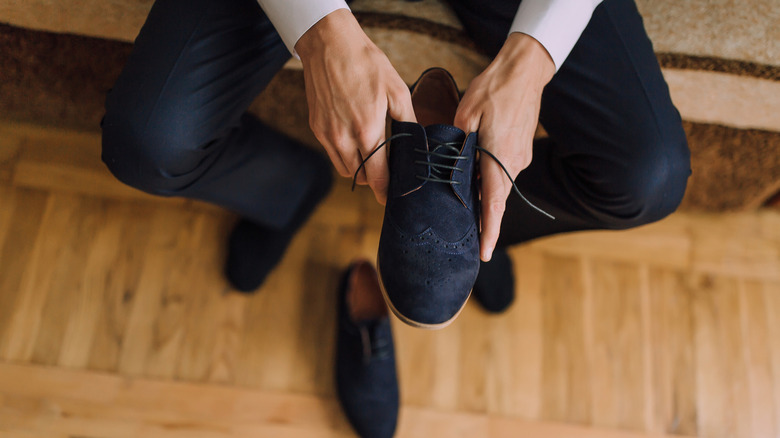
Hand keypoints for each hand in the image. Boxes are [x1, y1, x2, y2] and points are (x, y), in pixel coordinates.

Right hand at [296, 10, 415, 204]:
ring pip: (344, 168)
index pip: (376, 176)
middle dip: (373, 178)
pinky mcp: (316, 126)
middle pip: (359, 177)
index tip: (391, 198)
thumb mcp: (397, 90)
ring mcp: (326, 133)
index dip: (384, 191)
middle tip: (386, 173)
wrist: (329, 44)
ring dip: (358, 168)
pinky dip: (344, 154)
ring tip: (372, 156)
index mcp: (367, 131)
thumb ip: (407, 121)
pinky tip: (355, 139)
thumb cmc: (366, 63)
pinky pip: (332, 152)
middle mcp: (343, 138)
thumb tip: (417, 143)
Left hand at [453, 33, 554, 260]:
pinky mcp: (522, 150)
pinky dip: (491, 180)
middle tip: (469, 241)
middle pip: (497, 200)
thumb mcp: (466, 116)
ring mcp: (521, 157)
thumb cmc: (492, 90)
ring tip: (468, 210)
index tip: (485, 253)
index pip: (494, 204)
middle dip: (485, 222)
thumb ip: (459, 146)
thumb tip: (453, 169)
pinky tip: (476, 178)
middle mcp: (514, 163)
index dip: (489, 231)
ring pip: (500, 185)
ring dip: (486, 198)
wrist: (524, 71)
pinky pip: (504, 172)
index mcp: (499, 157)